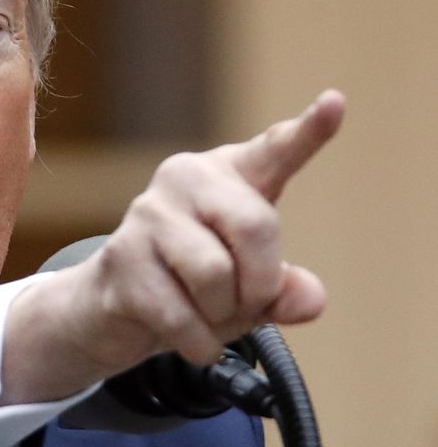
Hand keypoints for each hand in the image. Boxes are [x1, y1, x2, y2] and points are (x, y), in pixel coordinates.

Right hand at [0, 90, 345, 404]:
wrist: (110, 308)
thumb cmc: (189, 286)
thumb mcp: (248, 289)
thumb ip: (285, 290)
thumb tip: (307, 300)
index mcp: (227, 176)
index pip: (274, 151)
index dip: (308, 132)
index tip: (335, 103)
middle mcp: (185, 180)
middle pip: (254, 226)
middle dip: (261, 283)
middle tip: (249, 304)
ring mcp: (146, 215)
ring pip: (214, 274)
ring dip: (223, 315)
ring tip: (209, 318)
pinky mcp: (121, 259)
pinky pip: (180, 313)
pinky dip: (199, 343)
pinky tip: (194, 341)